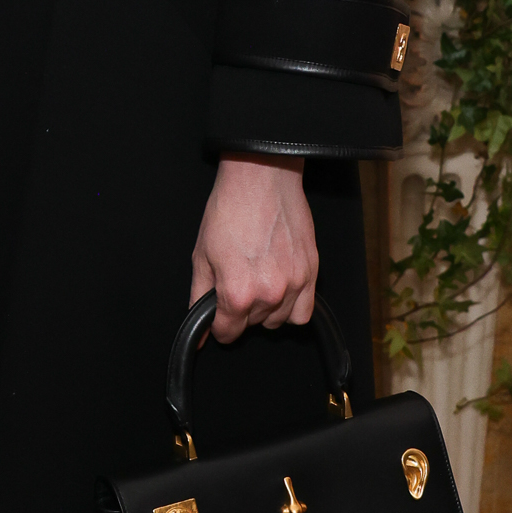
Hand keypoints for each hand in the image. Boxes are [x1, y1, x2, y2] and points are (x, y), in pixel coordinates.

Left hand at [190, 156, 316, 343]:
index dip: (218, 324)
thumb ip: (199, 298)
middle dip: (241, 311)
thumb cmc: (229, 210)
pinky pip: (303, 312)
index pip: (227, 333)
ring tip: (258, 279)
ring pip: (277, 321)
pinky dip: (291, 307)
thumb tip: (200, 333)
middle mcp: (269, 293)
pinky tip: (280, 290)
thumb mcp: (201, 256)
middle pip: (252, 325)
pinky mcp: (312, 272)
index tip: (218, 313)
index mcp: (238, 292)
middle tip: (237, 281)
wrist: (261, 179)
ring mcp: (295, 284)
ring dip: (266, 309)